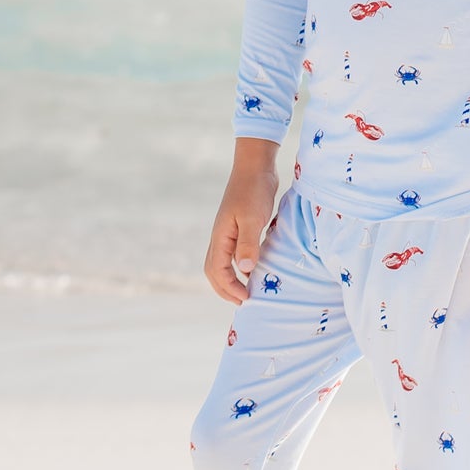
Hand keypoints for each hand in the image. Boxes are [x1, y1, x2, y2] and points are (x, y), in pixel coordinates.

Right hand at [204, 139, 281, 304]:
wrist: (255, 167)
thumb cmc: (254, 191)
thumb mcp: (253, 219)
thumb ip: (248, 245)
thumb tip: (243, 271)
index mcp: (220, 236)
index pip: (217, 270)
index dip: (230, 288)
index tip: (247, 298)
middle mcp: (220, 237)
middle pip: (213, 271)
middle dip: (225, 289)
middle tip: (243, 302)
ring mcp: (227, 232)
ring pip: (220, 263)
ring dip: (229, 280)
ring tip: (245, 292)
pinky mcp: (238, 228)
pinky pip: (232, 254)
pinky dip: (237, 267)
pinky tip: (252, 270)